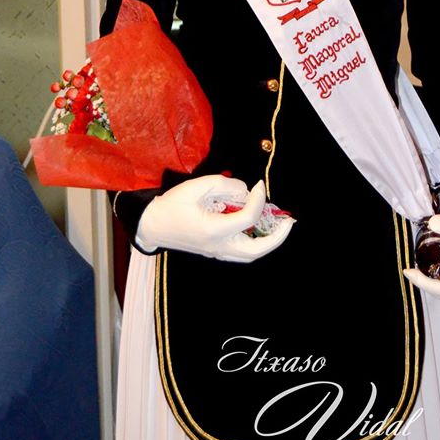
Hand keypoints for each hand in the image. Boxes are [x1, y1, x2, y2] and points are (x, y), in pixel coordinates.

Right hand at [136, 175, 294, 261]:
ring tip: (278, 225)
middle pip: (257, 250)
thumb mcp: (197, 186)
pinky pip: (241, 252)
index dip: (259, 198)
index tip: (259, 185)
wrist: (151, 226)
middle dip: (277, 236)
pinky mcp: (214, 252)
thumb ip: (225, 186)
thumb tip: (245, 191)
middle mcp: (218, 246)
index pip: (249, 217)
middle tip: (288, 221)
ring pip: (250, 255)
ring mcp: (216, 252)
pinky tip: (258, 227)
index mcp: (214, 230)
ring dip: (268, 241)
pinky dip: (255, 242)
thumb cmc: (171, 205)